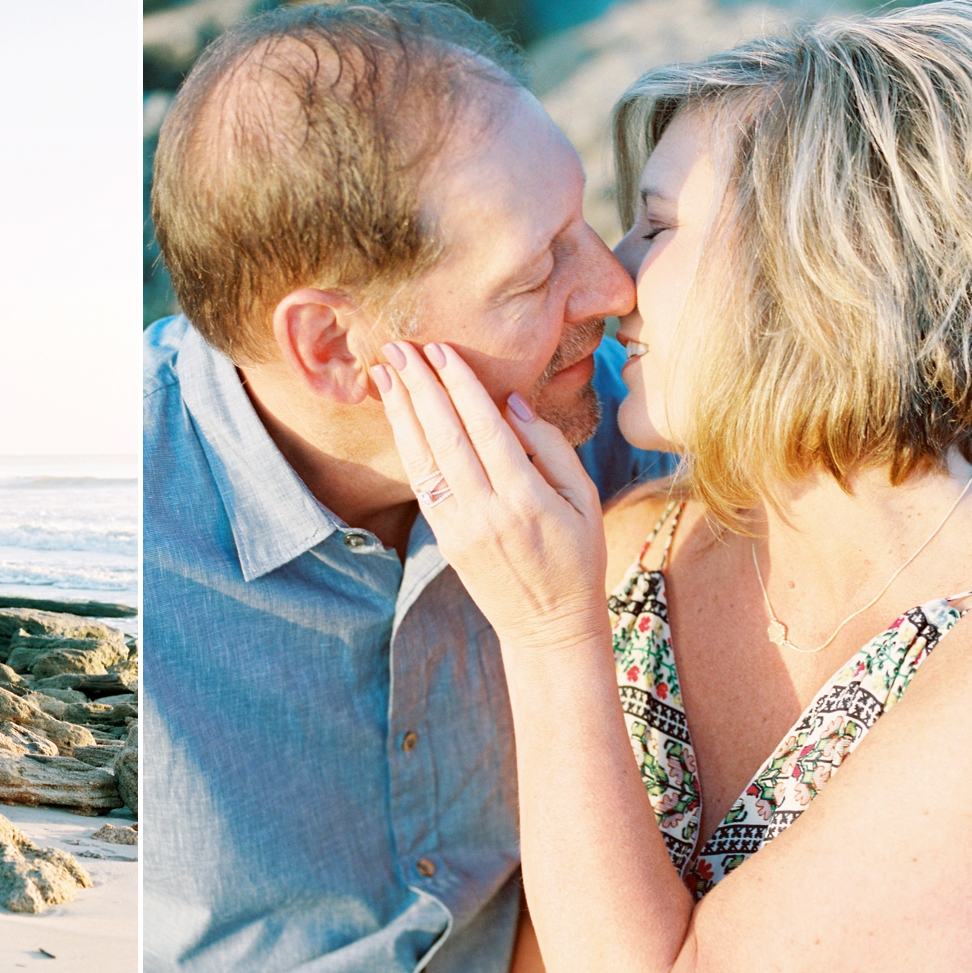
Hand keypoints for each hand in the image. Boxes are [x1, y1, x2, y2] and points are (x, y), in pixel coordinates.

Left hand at [372, 340, 608, 651]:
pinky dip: (408, 446)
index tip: (441, 350)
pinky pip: (422, 485)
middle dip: (421, 388)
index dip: (461, 386)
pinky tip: (399, 418)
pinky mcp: (444, 539)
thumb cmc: (577, 557)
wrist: (549, 625)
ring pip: (425, 460)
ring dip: (403, 412)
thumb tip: (512, 401)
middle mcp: (488, 512)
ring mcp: (461, 528)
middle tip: (400, 347)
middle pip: (447, 437)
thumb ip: (550, 447)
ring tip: (386, 373)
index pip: (487, 429)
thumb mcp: (585, 499)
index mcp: (528, 498)